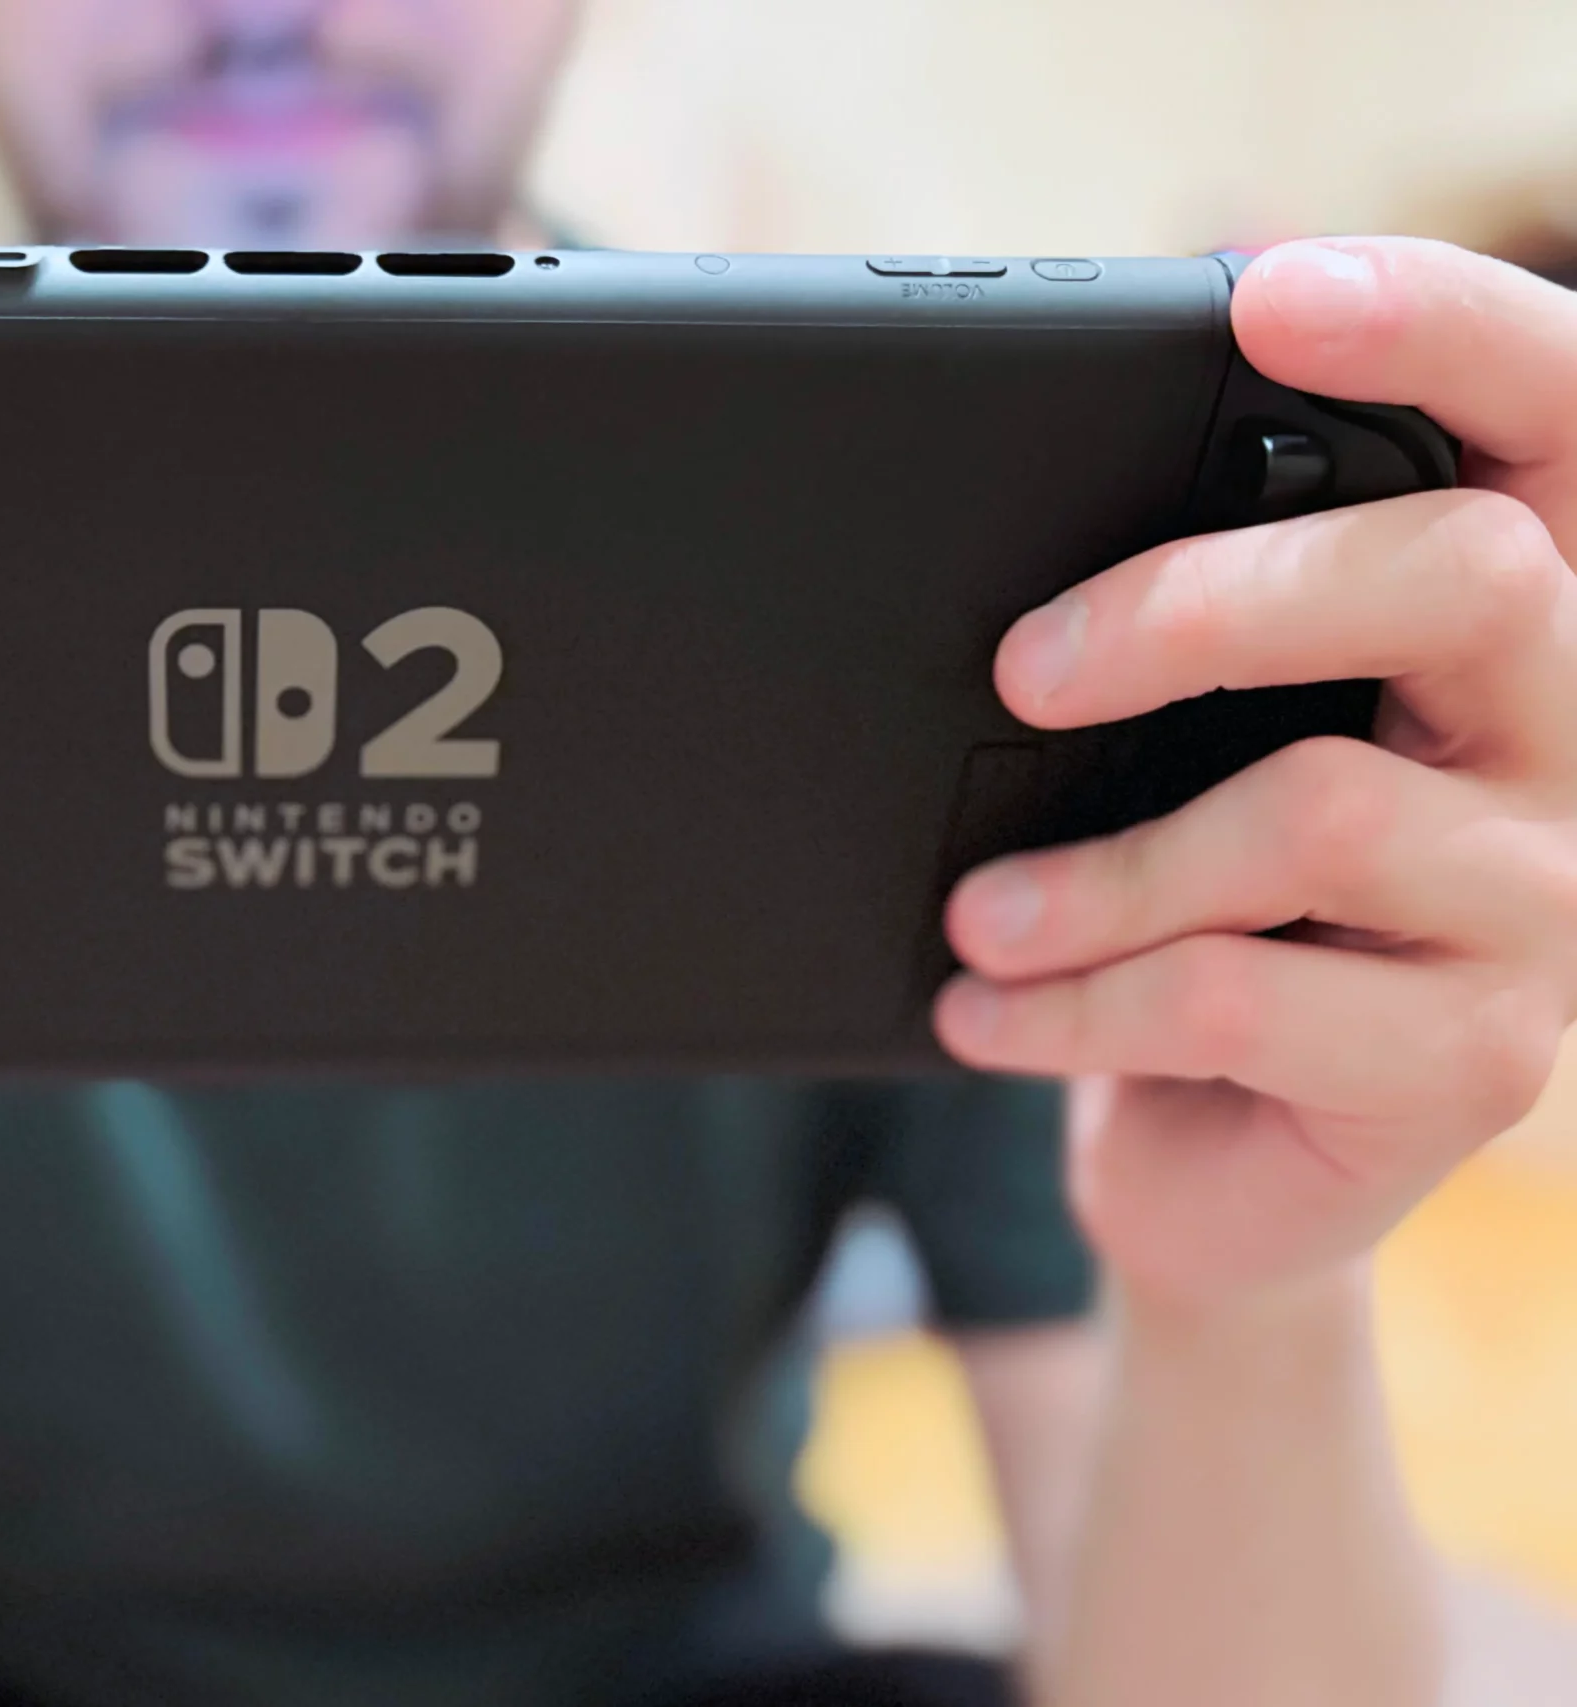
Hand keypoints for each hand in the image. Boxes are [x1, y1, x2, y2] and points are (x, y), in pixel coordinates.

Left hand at [936, 237, 1576, 1309]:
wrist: (1219, 1163)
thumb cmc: (1197, 904)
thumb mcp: (1193, 743)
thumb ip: (1193, 621)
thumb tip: (1045, 503)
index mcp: (1521, 614)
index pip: (1552, 414)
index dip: (1440, 326)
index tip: (1268, 294)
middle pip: (1460, 576)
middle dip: (1203, 602)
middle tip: (1023, 664)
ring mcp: (1551, 905)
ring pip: (1316, 812)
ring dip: (1095, 870)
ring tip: (978, 911)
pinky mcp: (1477, 1062)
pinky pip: (1240, 993)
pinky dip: (1073, 1001)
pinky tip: (986, 1007)